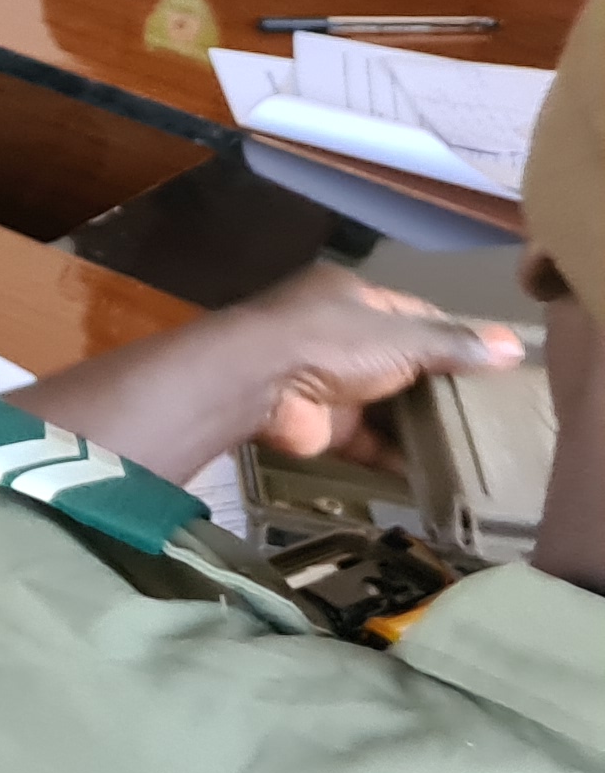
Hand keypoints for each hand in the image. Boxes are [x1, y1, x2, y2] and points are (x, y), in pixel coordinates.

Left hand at [230, 266, 522, 459]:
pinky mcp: (327, 425)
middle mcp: (340, 334)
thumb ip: (453, 345)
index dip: (455, 337)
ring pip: (390, 405)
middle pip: (404, 362)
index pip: (415, 314)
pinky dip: (401, 458)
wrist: (259, 383)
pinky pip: (373, 443)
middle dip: (442, 387)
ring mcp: (331, 381)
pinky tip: (442, 474)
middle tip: (497, 416)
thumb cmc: (331, 342)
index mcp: (353, 297)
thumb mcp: (400, 336)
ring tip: (481, 449)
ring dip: (425, 426)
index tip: (498, 366)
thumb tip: (513, 345)